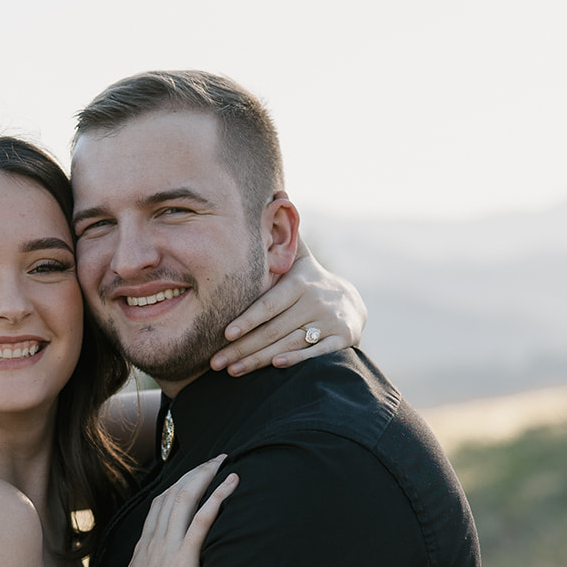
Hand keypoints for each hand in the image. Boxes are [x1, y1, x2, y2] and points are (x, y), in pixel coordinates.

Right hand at [111, 456, 237, 566]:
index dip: (175, 486)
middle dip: (193, 472)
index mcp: (143, 550)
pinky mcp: (182, 560)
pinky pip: (201, 519)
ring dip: (206, 475)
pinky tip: (231, 483)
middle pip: (172, 494)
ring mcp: (166, 549)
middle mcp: (153, 543)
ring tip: (223, 462)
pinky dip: (218, 496)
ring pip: (185, 498)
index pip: (158, 507)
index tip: (190, 476)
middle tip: (213, 460)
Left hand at [210, 235, 366, 376]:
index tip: (225, 333)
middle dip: (243, 348)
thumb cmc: (309, 282)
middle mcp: (317, 300)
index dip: (248, 320)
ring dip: (259, 360)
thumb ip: (284, 238)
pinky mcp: (342, 338)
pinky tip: (275, 367)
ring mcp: (330, 320)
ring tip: (232, 371)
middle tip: (215, 362)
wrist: (351, 305)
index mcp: (302, 281)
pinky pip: (316, 352)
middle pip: (274, 329)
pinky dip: (297, 360)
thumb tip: (276, 195)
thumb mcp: (300, 259)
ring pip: (289, 343)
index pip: (270, 304)